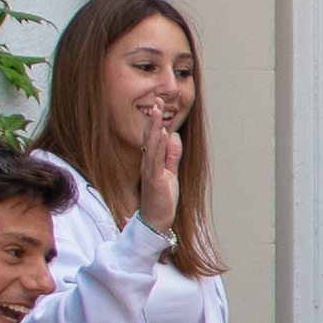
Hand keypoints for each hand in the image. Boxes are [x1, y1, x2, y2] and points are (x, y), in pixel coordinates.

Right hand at [135, 93, 185, 227]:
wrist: (156, 221)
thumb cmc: (161, 198)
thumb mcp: (170, 173)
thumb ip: (172, 155)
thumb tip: (174, 136)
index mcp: (151, 162)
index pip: (152, 138)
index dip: (155, 122)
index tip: (158, 105)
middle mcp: (148, 164)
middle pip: (151, 138)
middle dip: (154, 120)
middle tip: (157, 101)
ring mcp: (150, 172)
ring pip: (152, 146)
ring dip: (155, 128)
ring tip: (157, 112)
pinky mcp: (155, 181)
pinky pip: (156, 161)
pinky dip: (159, 147)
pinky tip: (163, 136)